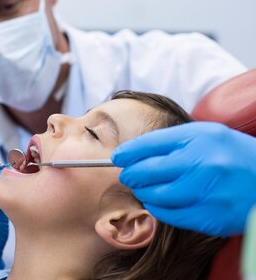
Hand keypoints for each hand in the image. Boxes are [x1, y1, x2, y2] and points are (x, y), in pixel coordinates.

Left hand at [112, 122, 255, 236]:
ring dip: (143, 192)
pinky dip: (158, 208)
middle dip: (130, 174)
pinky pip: (170, 215)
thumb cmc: (235, 155)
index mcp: (199, 138)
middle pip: (146, 171)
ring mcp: (207, 193)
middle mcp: (203, 164)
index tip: (117, 157)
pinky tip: (159, 202)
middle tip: (127, 175)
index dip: (127, 153)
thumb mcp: (207, 135)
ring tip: (144, 188)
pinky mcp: (211, 217)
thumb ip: (171, 141)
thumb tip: (133, 152)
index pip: (148, 145)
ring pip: (154, 195)